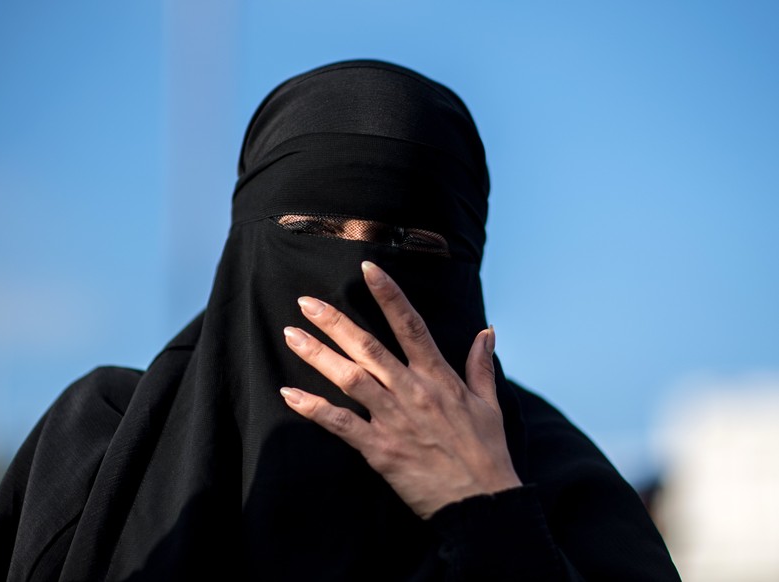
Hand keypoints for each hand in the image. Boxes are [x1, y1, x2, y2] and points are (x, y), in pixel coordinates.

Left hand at [280, 261, 521, 518]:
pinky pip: (340, 423)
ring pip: (350, 378)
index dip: (388, 294)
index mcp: (438, 377)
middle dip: (335, 321)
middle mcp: (413, 391)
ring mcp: (394, 419)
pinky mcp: (379, 448)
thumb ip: (481, 364)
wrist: (481, 504)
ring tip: (291, 336)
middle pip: (368, 347)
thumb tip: (487, 331)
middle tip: (305, 302)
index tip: (368, 268)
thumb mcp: (490, 404)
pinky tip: (289, 394)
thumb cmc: (486, 453)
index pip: (411, 325)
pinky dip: (313, 408)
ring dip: (317, 355)